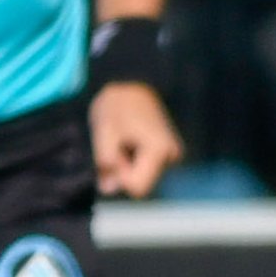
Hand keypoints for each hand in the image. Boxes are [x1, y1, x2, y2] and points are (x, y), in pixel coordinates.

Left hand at [91, 80, 181, 198]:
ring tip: (123, 141)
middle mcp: (171, 155)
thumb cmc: (116, 107)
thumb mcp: (104, 133)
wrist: (133, 86)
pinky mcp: (166, 154)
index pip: (137, 188)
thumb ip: (106, 163)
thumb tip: (108, 190)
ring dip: (126, 165)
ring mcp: (171, 155)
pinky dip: (132, 160)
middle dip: (122, 171)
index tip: (113, 155)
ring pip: (141, 176)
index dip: (119, 177)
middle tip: (117, 145)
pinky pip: (144, 168)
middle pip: (140, 184)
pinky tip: (130, 142)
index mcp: (159, 150)